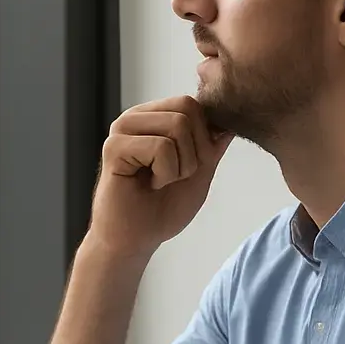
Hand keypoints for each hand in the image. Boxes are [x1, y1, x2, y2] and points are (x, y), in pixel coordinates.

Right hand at [87, 96, 233, 259]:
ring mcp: (122, 129)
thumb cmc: (162, 208)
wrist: (136, 240)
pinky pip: (161, 147)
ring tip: (160, 181)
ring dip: (181, 165)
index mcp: (154, 118)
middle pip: (188, 108)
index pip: (194, 103)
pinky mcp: (114, 147)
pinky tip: (149, 185)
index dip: (204, 138)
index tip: (189, 168)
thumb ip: (212, 145)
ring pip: (178, 125)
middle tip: (174, 176)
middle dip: (195, 151)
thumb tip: (229, 121)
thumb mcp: (199, 172)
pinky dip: (165, 174)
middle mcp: (137, 117)